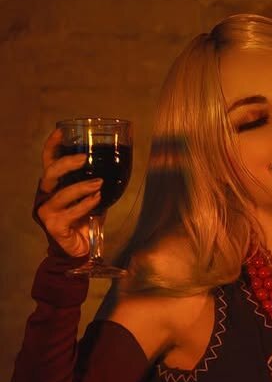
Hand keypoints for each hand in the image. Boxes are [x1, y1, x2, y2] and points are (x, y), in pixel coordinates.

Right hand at [34, 128, 100, 257]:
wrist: (79, 250)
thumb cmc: (84, 222)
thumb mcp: (91, 199)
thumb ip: (95, 184)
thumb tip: (117, 167)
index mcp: (52, 186)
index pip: (48, 161)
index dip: (52, 145)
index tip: (62, 131)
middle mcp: (45, 196)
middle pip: (50, 173)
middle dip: (66, 163)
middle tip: (84, 158)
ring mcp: (47, 211)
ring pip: (62, 193)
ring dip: (82, 187)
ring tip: (98, 183)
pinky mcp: (54, 226)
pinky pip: (72, 212)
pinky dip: (86, 205)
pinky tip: (97, 200)